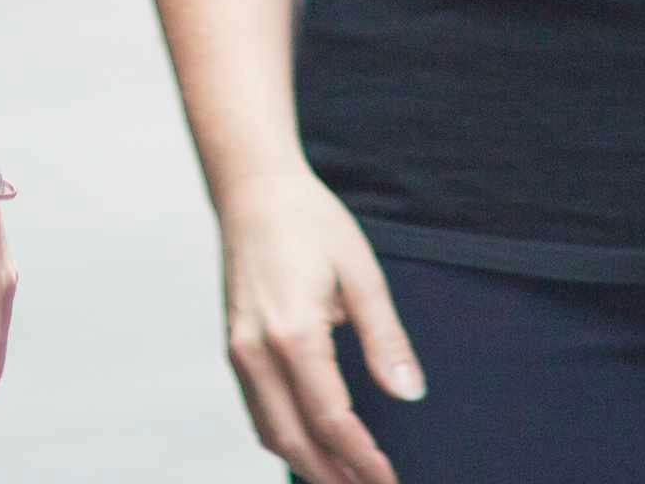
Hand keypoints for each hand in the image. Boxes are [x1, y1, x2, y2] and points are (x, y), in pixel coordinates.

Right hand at [215, 158, 421, 483]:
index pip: (330, 419)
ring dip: (307, 464)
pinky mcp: (234, 348)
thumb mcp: (361, 273)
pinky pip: (257, 410)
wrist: (252, 189)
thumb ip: (385, 338)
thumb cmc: (309, 221)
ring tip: (347, 479)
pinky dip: (284, 438)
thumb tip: (410, 393)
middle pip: (294, 439)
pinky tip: (312, 444)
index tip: (388, 480)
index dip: (361, 458)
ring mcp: (238, 352)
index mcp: (293, 333)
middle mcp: (256, 351)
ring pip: (270, 432)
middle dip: (334, 475)